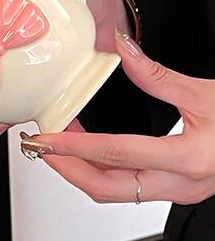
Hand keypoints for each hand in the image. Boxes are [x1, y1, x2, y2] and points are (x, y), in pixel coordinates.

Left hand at [20, 31, 214, 204]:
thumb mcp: (205, 93)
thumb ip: (158, 75)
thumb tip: (124, 49)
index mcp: (187, 159)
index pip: (115, 154)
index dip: (75, 147)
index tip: (47, 139)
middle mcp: (180, 184)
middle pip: (107, 188)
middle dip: (67, 170)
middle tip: (41, 147)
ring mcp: (179, 191)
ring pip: (117, 192)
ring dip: (82, 170)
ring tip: (60, 145)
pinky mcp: (178, 187)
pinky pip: (129, 187)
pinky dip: (103, 170)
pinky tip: (92, 150)